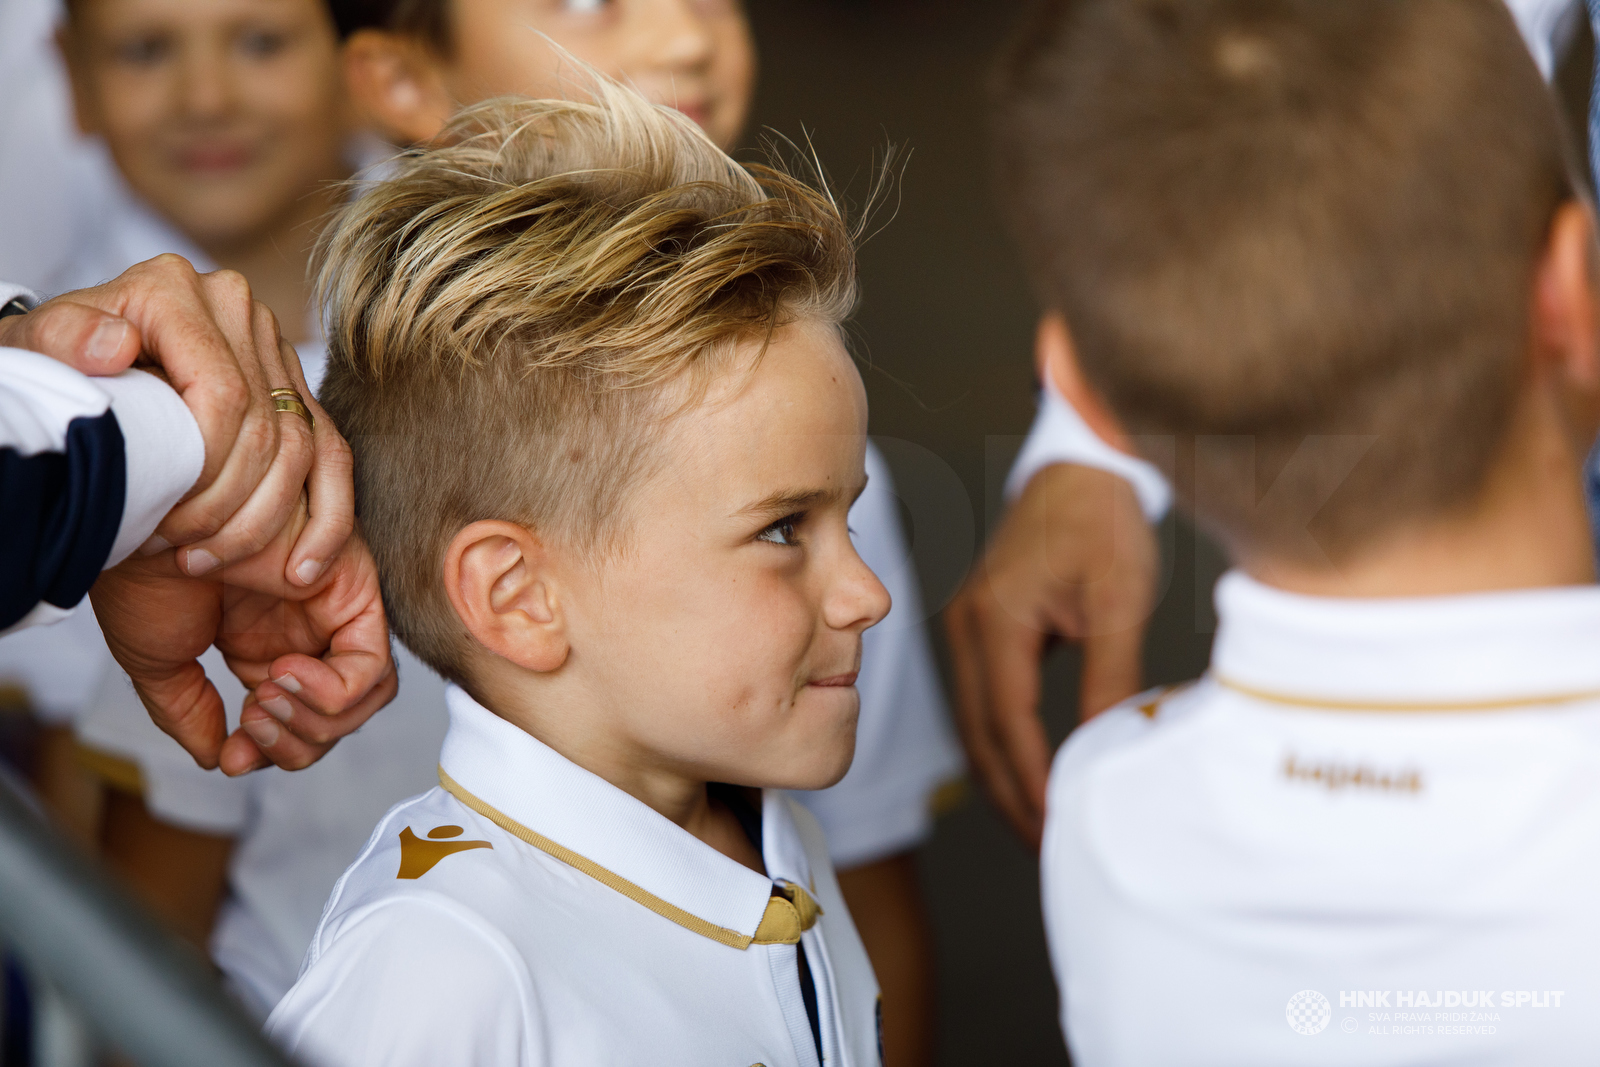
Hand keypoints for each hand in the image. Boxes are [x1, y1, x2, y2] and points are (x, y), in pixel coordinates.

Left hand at [0, 255, 351, 588]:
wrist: (73, 367)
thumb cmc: (54, 367)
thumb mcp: (36, 350)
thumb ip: (64, 339)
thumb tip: (113, 346)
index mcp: (176, 289)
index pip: (225, 395)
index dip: (203, 472)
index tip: (163, 521)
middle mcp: (235, 307)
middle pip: (267, 427)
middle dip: (228, 506)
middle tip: (177, 551)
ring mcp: (271, 345)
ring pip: (304, 449)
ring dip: (264, 522)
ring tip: (206, 560)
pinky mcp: (295, 385)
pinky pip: (332, 456)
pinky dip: (325, 520)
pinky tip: (302, 572)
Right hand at [91, 494, 396, 773]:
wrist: (143, 528)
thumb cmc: (143, 577)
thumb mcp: (164, 663)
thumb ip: (192, 714)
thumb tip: (223, 759)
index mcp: (264, 648)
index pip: (302, 724)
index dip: (276, 753)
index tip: (231, 756)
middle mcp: (305, 631)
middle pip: (341, 718)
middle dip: (299, 744)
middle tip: (250, 726)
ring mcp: (332, 612)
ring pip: (368, 697)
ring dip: (316, 721)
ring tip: (264, 699)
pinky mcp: (353, 591)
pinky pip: (371, 663)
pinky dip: (332, 690)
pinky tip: (280, 676)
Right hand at [943, 463, 1156, 846]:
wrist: (1082, 467)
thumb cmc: (1102, 520)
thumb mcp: (1118, 602)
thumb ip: (1109, 678)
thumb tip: (1105, 747)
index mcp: (996, 621)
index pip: (1008, 725)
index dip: (1033, 783)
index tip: (1059, 826)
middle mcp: (968, 629)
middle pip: (979, 736)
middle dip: (1012, 797)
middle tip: (1050, 846)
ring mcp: (967, 628)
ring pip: (974, 724)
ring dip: (1004, 777)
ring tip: (1041, 823)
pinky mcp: (980, 626)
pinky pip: (982, 701)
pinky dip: (1002, 743)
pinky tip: (1030, 770)